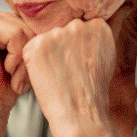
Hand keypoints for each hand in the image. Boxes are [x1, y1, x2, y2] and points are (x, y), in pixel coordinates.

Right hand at [0, 10, 34, 116]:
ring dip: (24, 58)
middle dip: (32, 54)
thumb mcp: (32, 55)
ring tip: (14, 74)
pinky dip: (16, 57)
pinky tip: (6, 69)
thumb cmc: (12, 84)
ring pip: (26, 30)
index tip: (26, 70)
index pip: (38, 22)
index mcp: (5, 18)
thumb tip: (69, 21)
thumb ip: (40, 35)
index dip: (39, 48)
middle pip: (32, 25)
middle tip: (18, 75)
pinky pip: (17, 34)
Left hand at [21, 17, 116, 135]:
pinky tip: (46, 75)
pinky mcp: (39, 44)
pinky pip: (30, 49)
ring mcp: (57, 34)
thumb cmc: (92, 91)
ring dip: (47, 55)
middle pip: (61, 32)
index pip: (79, 28)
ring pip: (45, 40)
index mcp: (97, 26)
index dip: (75, 47)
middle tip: (66, 69)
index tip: (77, 60)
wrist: (80, 111)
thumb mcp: (105, 58)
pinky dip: (33, 63)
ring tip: (58, 74)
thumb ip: (95, 39)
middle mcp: (78, 26)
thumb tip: (86, 31)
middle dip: (60, 48)